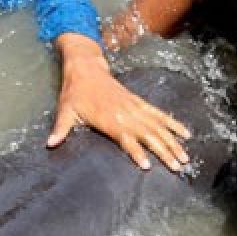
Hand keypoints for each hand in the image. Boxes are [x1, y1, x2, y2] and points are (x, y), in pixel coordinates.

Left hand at [48, 33, 190, 170]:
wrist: (86, 68)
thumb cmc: (75, 92)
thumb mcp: (65, 110)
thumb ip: (60, 129)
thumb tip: (50, 144)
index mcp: (109, 119)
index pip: (126, 138)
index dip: (136, 152)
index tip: (147, 165)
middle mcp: (126, 114)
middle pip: (149, 135)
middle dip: (164, 151)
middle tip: (177, 167)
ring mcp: (135, 108)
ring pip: (158, 127)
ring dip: (173, 142)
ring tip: (185, 157)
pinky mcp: (139, 103)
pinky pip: (159, 114)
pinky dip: (173, 124)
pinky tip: (185, 133)